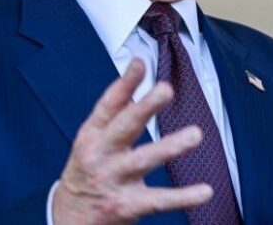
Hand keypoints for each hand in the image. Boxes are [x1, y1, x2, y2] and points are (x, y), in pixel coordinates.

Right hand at [52, 59, 211, 224]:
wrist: (67, 219)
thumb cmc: (87, 170)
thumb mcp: (92, 139)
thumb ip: (115, 109)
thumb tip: (136, 73)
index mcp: (92, 136)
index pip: (108, 105)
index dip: (124, 84)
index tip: (140, 63)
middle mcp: (100, 155)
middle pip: (124, 127)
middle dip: (145, 108)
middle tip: (166, 89)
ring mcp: (113, 180)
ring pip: (144, 160)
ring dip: (170, 146)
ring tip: (196, 134)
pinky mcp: (127, 205)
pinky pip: (159, 201)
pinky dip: (183, 197)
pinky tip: (205, 191)